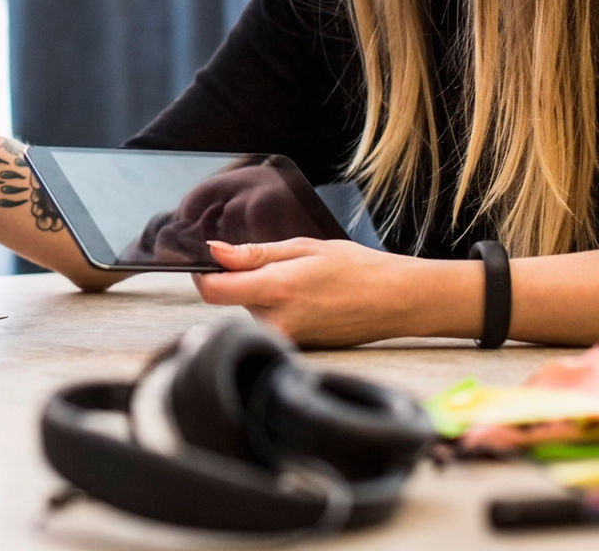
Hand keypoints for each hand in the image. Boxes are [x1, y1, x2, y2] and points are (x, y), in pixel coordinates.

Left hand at [194, 238, 435, 346]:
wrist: (396, 301)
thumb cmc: (357, 269)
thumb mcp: (304, 247)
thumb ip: (254, 253)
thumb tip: (214, 252)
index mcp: (277, 290)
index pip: (213, 291)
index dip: (202, 274)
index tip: (206, 262)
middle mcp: (277, 322)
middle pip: (233, 301)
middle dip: (244, 281)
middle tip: (279, 267)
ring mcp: (287, 340)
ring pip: (252, 312)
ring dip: (264, 296)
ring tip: (302, 284)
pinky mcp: (296, 350)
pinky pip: (271, 325)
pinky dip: (280, 310)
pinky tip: (309, 301)